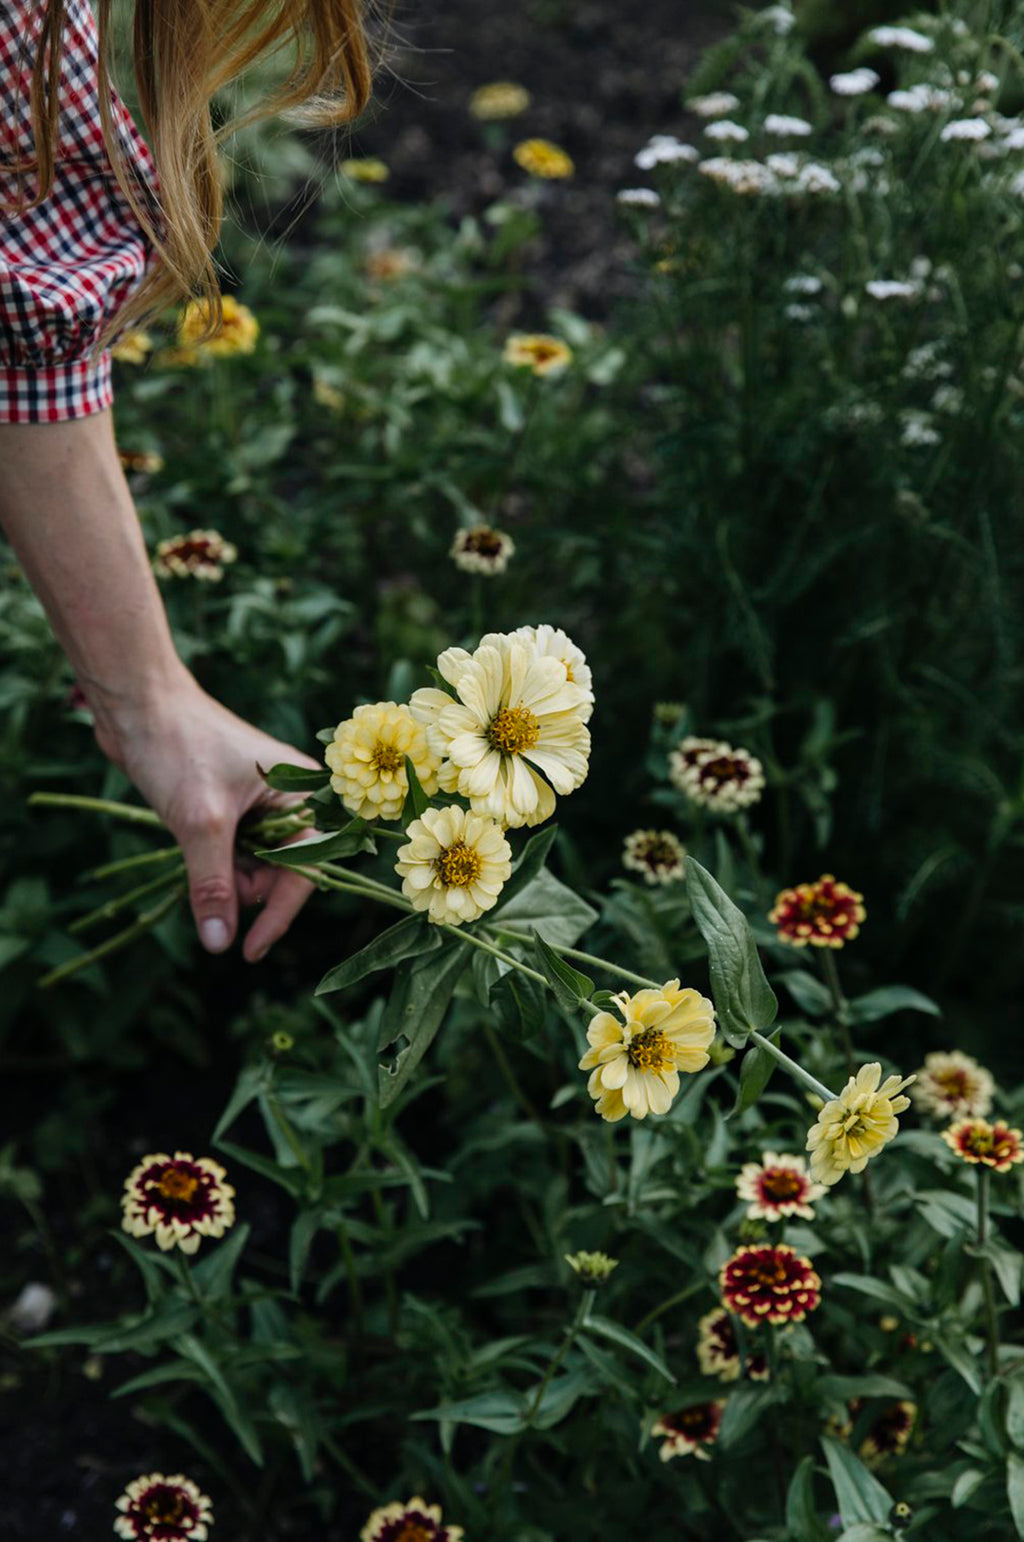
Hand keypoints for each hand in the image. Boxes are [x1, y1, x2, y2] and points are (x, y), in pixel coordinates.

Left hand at [96, 669, 320, 960]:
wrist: (137, 702)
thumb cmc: (178, 746)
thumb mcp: (199, 821)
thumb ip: (213, 884)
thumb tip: (219, 943)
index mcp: (304, 793)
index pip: (306, 869)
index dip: (279, 913)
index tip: (248, 952)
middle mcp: (290, 801)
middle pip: (281, 873)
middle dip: (245, 888)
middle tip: (208, 875)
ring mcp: (259, 806)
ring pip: (252, 867)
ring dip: (224, 875)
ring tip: (195, 847)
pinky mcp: (229, 809)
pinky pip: (231, 854)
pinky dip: (212, 863)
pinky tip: (191, 844)